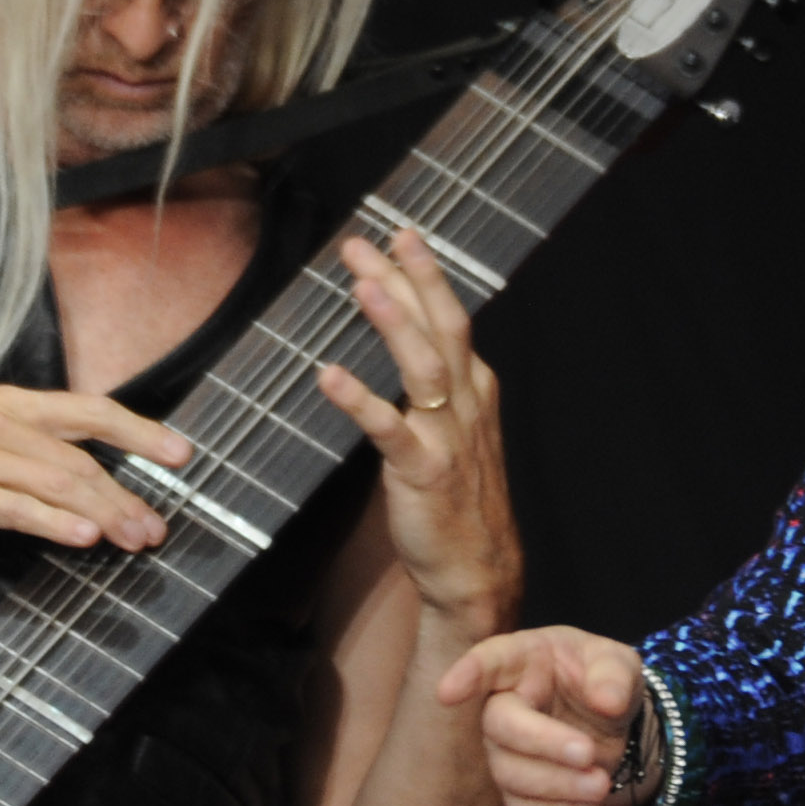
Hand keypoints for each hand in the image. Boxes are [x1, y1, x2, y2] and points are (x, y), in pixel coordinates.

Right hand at [0, 385, 189, 548]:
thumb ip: (23, 451)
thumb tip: (83, 481)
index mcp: (6, 405)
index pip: (90, 411)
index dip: (141, 430)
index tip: (183, 453)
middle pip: (82, 457)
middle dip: (128, 494)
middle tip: (156, 529)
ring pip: (58, 481)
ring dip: (106, 511)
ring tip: (136, 538)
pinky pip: (16, 507)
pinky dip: (55, 523)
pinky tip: (85, 538)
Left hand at [317, 231, 520, 635]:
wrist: (476, 571)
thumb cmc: (458, 502)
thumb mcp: (457, 432)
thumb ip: (437, 387)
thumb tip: (407, 340)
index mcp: (474, 390)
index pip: (449, 318)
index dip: (424, 275)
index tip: (398, 234)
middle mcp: (467, 406)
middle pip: (440, 328)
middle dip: (407, 279)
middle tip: (371, 239)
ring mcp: (448, 439)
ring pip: (424, 368)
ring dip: (393, 322)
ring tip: (362, 283)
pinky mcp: (423, 474)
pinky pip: (389, 431)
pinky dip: (360, 400)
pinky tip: (329, 375)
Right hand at [438, 626, 644, 805]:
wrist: (611, 723)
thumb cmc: (603, 680)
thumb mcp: (620, 664)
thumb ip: (615, 675)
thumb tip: (607, 701)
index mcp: (523, 661)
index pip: (488, 661)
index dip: (467, 675)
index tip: (448, 693)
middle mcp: (503, 703)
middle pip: (499, 725)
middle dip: (542, 743)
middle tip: (587, 752)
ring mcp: (504, 748)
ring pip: (509, 774)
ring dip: (558, 784)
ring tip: (601, 782)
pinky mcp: (516, 788)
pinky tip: (590, 799)